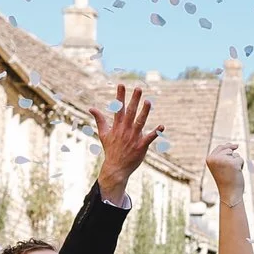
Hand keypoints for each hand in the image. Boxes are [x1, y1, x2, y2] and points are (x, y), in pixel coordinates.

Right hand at [94, 83, 161, 202]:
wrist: (115, 168)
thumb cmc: (110, 150)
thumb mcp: (103, 134)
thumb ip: (99, 120)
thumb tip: (91, 108)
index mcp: (117, 126)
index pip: (118, 108)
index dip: (120, 96)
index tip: (121, 85)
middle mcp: (125, 130)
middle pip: (130, 112)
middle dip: (134, 100)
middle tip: (138, 88)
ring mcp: (133, 138)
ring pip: (140, 122)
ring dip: (144, 112)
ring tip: (148, 101)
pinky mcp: (141, 146)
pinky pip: (150, 138)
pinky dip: (156, 133)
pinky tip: (162, 126)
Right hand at [204, 142, 244, 193]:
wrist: (229, 193)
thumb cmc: (226, 179)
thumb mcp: (221, 164)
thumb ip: (224, 153)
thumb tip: (235, 144)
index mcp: (209, 158)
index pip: (220, 147)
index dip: (227, 153)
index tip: (226, 166)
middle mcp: (215, 159)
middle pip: (229, 150)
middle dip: (232, 159)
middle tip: (228, 171)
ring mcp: (224, 160)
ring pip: (235, 154)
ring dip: (236, 163)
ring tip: (231, 173)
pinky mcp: (233, 163)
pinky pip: (240, 159)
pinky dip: (241, 166)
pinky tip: (236, 173)